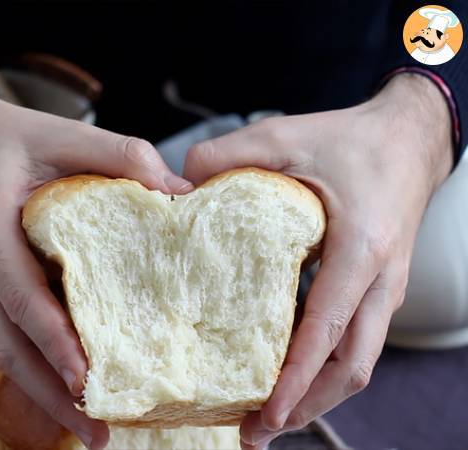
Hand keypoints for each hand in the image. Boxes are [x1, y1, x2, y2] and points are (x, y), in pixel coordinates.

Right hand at [0, 73, 192, 449]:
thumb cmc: (4, 136)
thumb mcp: (60, 134)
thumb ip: (119, 155)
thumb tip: (180, 192)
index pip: (25, 301)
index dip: (57, 344)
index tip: (89, 381)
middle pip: (10, 347)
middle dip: (51, 395)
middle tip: (98, 433)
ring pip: (6, 352)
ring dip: (43, 393)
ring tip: (88, 428)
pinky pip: (9, 335)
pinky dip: (36, 366)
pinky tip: (68, 386)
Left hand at [182, 74, 452, 448]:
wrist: (408, 140)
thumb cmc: (354, 141)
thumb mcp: (287, 135)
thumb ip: (228, 154)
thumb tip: (177, 184)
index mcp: (362, 249)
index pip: (327, 329)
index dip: (297, 379)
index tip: (265, 415)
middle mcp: (379, 282)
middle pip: (351, 367)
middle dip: (307, 407)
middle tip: (257, 433)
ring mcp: (383, 290)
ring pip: (357, 362)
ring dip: (317, 396)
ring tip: (269, 418)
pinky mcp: (376, 289)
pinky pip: (353, 341)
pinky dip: (323, 367)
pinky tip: (288, 373)